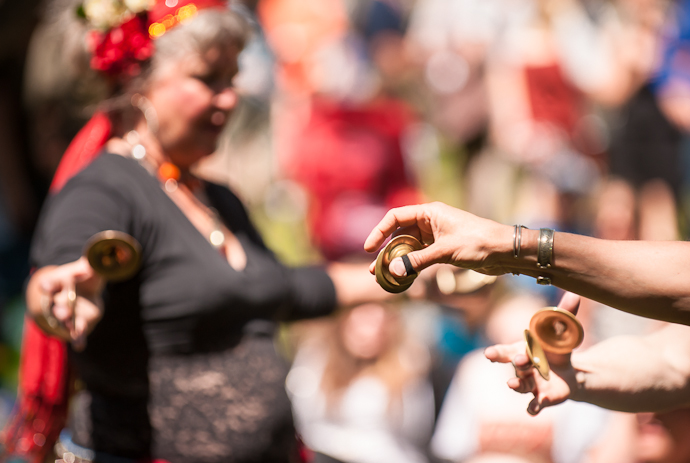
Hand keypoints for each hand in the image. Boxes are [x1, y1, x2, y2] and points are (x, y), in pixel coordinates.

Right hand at [33, 257, 103, 349]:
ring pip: (66, 321)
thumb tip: (107, 258)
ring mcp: (67, 314)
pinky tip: (80, 345)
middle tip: (62, 312)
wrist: (82, 292)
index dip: (49, 284)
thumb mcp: (88, 268)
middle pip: (58, 305)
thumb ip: (94, 264)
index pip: (52, 282)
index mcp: (60, 282)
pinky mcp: (78, 324)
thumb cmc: (83, 277)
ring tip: (73, 330)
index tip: (45, 286)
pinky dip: (78, 339)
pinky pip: (77, 333)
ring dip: (68, 325)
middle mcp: (60, 299)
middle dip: (60, 309)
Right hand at [364, 202, 511, 276]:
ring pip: (409, 247)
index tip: (369, 249)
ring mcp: (436, 235)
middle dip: (386, 251)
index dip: (379, 232)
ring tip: (384, 275)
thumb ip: (418, 261)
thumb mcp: (445, 251)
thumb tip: (393, 270)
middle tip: (374, 269)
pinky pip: (419, 255)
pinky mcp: (442, 248)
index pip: (395, 217)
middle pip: (399, 234)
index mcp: (430, 212)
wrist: (504, 251)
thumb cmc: (478, 243)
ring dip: (397, 260)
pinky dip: (410, 265)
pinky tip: (403, 276)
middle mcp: (430, 221)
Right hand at [484, 292, 580, 414]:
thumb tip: (574, 293)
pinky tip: (533, 410)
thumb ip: (564, 314)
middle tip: (520, 360)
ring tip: (512, 385)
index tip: (489, 353)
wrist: (568, 371)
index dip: (495, 353)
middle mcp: (522, 368)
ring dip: (516, 385)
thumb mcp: (561, 331)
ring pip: (520, 385)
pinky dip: (533, 407)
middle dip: (517, 363)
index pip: (504, 351)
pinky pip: (534, 404)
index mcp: (521, 350)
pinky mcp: (542, 397)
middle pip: (516, 366)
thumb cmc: (555, 347)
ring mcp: (530, 384)